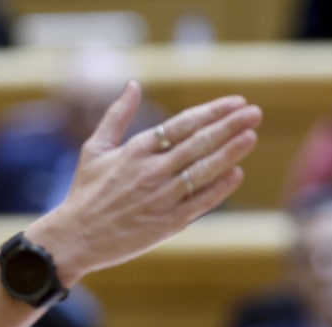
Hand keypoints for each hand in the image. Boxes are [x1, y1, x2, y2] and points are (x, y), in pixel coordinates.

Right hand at [26, 81, 262, 283]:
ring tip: (251, 136)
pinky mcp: (166, 223)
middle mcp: (151, 171)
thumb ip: (116, 116)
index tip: (236, 102)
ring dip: (229, 153)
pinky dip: (218, 189)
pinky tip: (236, 174)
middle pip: (198, 144)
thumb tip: (133, 85)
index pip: (182, 124)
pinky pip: (198, 203)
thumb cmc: (86, 192)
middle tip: (255, 112)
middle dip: (229, 126)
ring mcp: (160, 197)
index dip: (211, 112)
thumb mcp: (95, 148)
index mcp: (136, 150)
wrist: (76, 237)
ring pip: (201, 171)